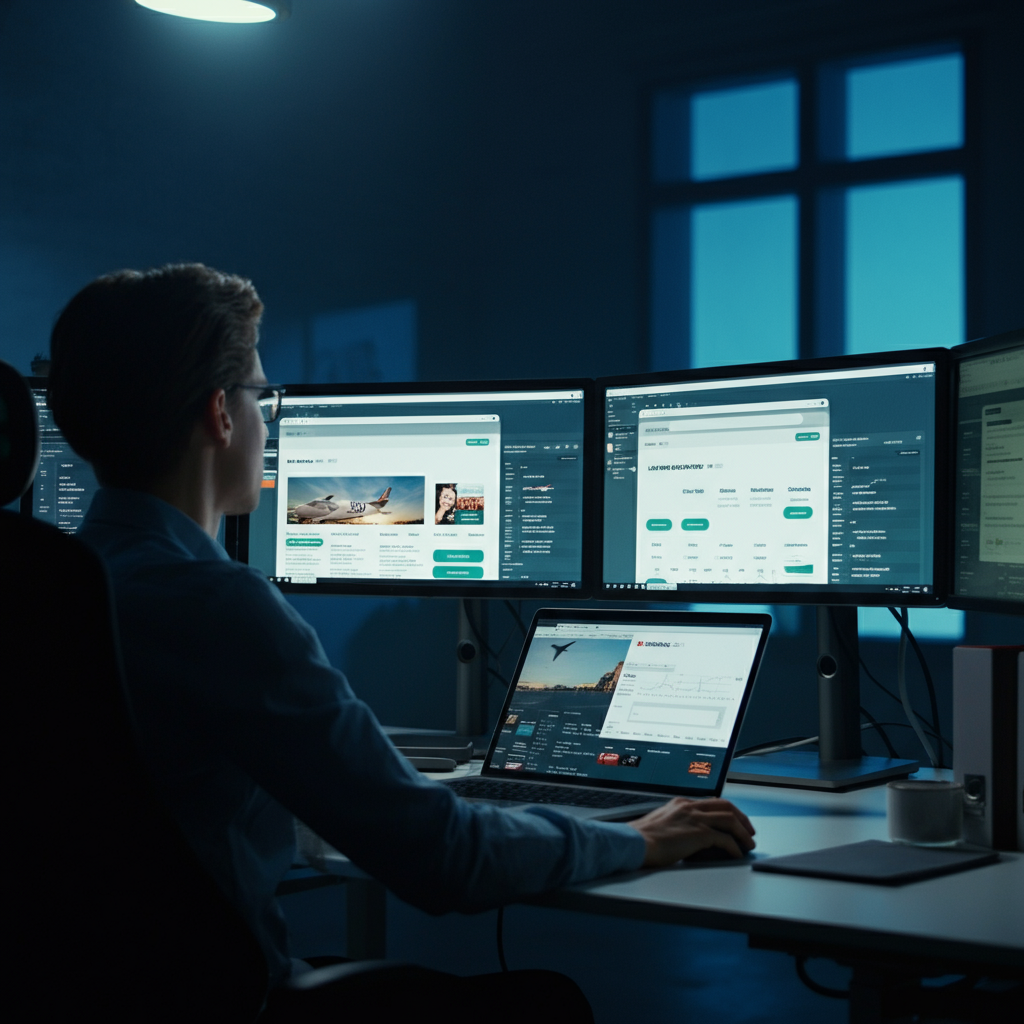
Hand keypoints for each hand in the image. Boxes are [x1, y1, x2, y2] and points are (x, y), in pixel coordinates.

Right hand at [627, 797, 755, 866]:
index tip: (735, 821)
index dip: (727, 811)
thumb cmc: (642, 838)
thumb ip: (676, 824)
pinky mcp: (699, 834)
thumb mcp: (661, 823)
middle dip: (741, 818)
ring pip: (730, 820)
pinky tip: (736, 855)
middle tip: (749, 831)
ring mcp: (695, 819)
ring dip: (743, 833)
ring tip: (749, 844)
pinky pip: (725, 839)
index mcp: (681, 803)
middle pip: (725, 806)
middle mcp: (690, 807)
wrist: (635, 843)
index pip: (711, 802)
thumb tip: (688, 837)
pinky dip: (735, 848)